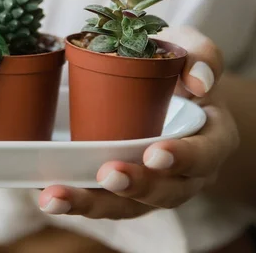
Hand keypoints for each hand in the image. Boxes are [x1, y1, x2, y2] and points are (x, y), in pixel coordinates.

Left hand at [38, 27, 238, 217]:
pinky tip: (44, 195)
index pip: (205, 155)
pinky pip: (99, 201)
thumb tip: (199, 81)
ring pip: (126, 206)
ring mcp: (152, 186)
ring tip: (56, 197)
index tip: (154, 153)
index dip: (183, 158)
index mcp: (211, 139)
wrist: (152, 84)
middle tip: (108, 173)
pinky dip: (72, 199)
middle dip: (136, 186)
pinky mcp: (120, 191)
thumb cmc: (173, 65)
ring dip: (91, 204)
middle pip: (167, 193)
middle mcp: (187, 174)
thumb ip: (202, 54)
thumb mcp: (189, 48)